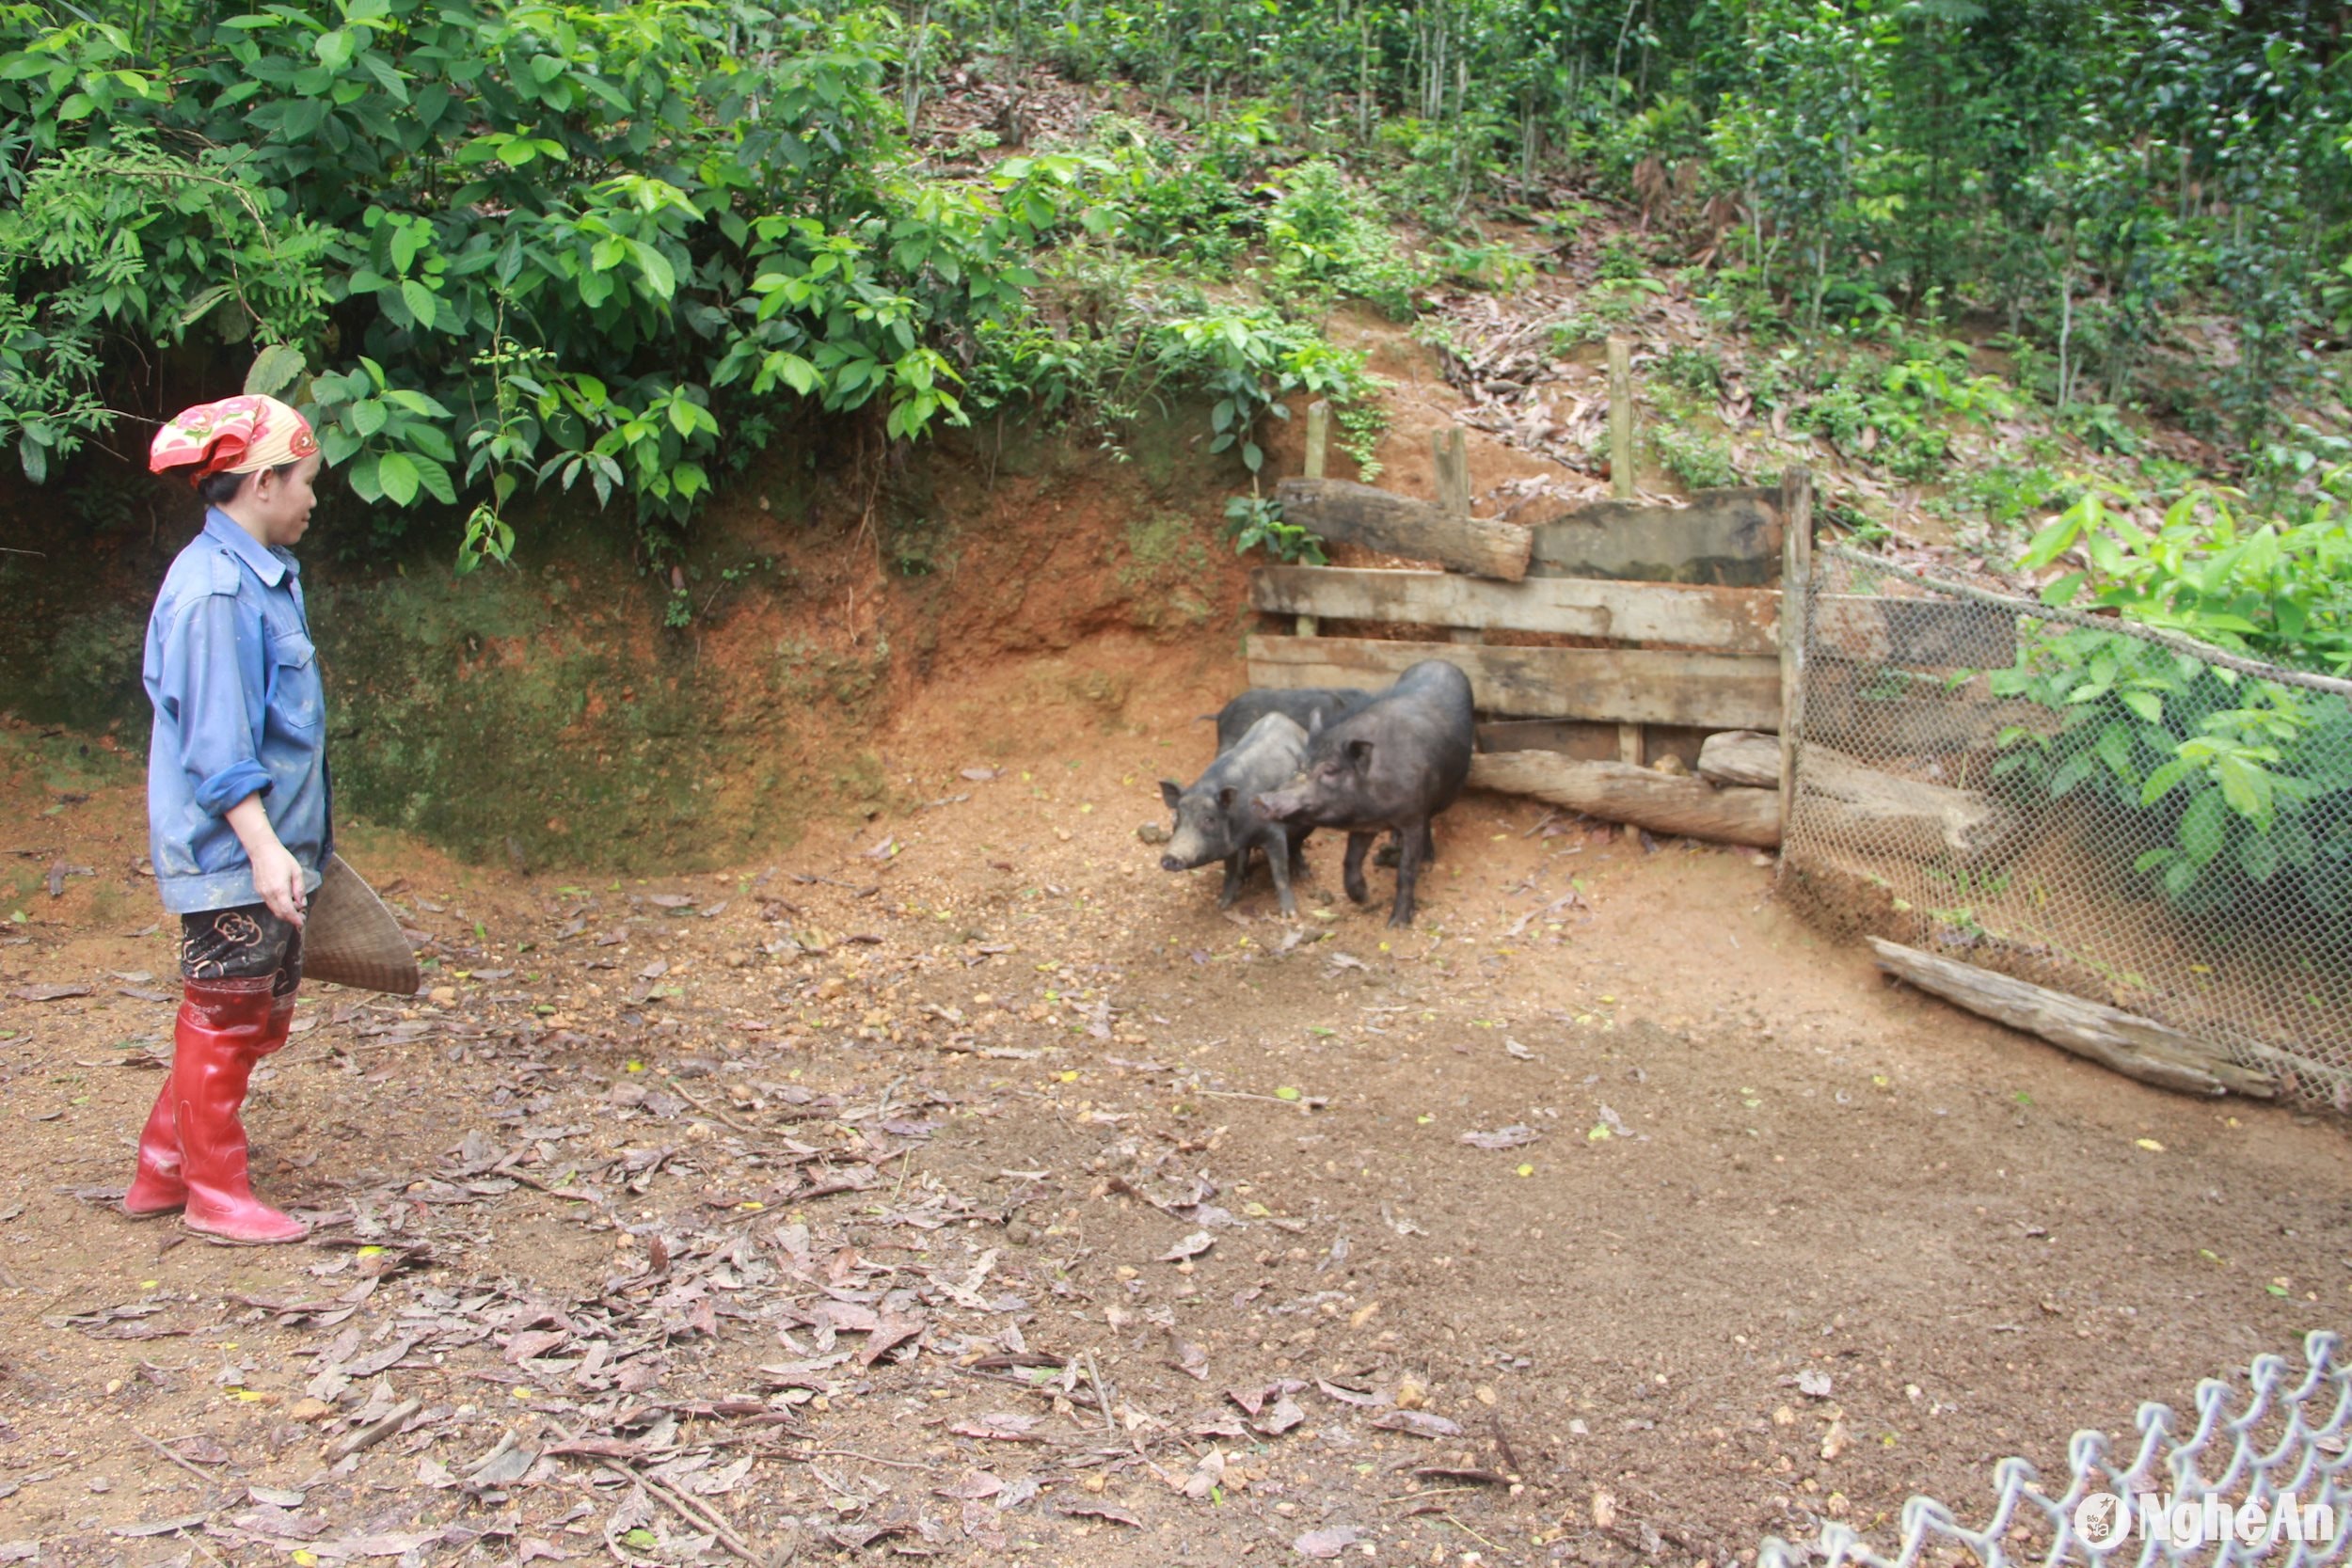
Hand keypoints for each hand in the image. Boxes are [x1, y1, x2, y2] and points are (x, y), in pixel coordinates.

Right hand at [224, 794, 305, 925]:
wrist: (262, 850)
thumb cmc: (281, 858)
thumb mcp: (296, 872)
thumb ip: (299, 889)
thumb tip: (302, 903)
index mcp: (279, 889)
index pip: (287, 910)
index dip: (294, 919)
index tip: (301, 923)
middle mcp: (268, 893)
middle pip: (279, 913)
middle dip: (290, 918)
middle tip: (301, 917)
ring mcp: (261, 892)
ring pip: (273, 909)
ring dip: (284, 912)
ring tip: (295, 909)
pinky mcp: (258, 890)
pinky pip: (269, 903)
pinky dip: (277, 906)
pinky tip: (286, 901)